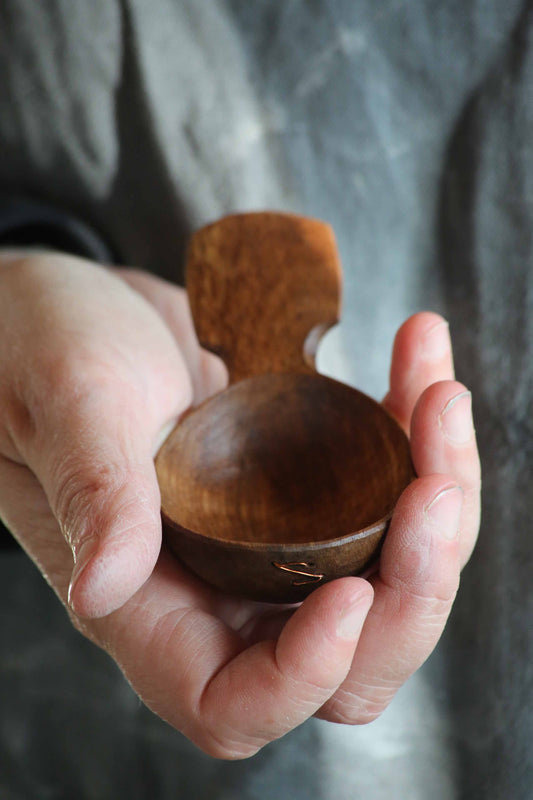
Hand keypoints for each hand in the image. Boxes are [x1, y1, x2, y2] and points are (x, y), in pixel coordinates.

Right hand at [0, 253, 479, 757]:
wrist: (65, 306)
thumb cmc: (37, 352)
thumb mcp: (68, 405)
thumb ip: (95, 492)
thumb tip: (105, 588)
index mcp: (145, 598)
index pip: (233, 700)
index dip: (303, 676)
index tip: (351, 594)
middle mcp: (214, 582)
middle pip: (347, 653)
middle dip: (415, 584)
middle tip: (435, 482)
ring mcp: (264, 535)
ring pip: (387, 570)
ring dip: (439, 491)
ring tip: (435, 393)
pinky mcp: (296, 480)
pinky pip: (384, 489)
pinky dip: (415, 432)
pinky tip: (417, 359)